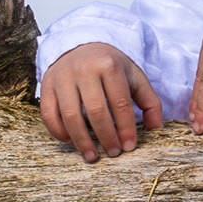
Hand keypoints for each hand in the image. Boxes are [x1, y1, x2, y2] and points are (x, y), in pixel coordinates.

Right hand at [40, 43, 164, 162]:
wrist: (81, 46)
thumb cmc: (110, 67)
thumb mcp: (134, 77)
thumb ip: (149, 101)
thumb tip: (155, 127)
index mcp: (109, 65)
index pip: (119, 103)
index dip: (126, 128)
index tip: (129, 146)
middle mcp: (84, 69)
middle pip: (96, 111)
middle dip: (106, 137)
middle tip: (113, 153)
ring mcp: (62, 77)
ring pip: (70, 115)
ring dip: (82, 140)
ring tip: (92, 156)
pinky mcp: (47, 85)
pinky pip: (49, 114)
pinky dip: (58, 131)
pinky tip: (71, 141)